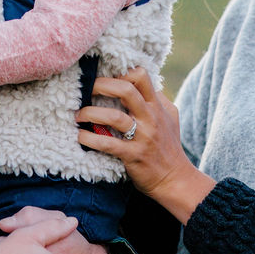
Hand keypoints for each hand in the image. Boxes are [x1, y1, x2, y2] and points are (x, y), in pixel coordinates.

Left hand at [76, 67, 215, 223]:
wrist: (175, 180)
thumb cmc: (170, 147)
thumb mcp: (170, 118)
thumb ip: (158, 100)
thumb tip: (142, 83)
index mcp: (157, 106)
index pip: (142, 76)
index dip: (122, 73)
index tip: (108, 79)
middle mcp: (151, 118)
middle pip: (126, 90)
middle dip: (102, 85)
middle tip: (87, 89)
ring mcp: (142, 137)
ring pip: (114, 116)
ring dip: (91, 113)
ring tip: (79, 115)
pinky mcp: (133, 155)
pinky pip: (108, 144)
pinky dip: (90, 139)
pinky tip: (81, 137)